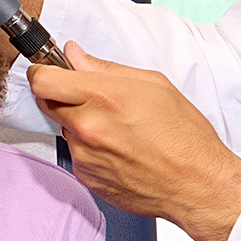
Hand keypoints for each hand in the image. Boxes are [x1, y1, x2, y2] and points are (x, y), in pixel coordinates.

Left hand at [26, 45, 240, 240]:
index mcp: (104, 97)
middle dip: (60, 95)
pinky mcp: (86, 177)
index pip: (43, 79)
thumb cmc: (184, 135)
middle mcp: (88, 126)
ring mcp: (84, 155)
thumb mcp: (153, 85)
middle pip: (46, 102)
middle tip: (88, 97)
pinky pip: (76, 154)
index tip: (49, 70)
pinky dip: (90, 149)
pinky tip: (119, 150)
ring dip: (80, 124)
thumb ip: (106, 68)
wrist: (197, 185)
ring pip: (64, 128)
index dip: (43, 71)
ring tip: (117, 129)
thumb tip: (75, 55)